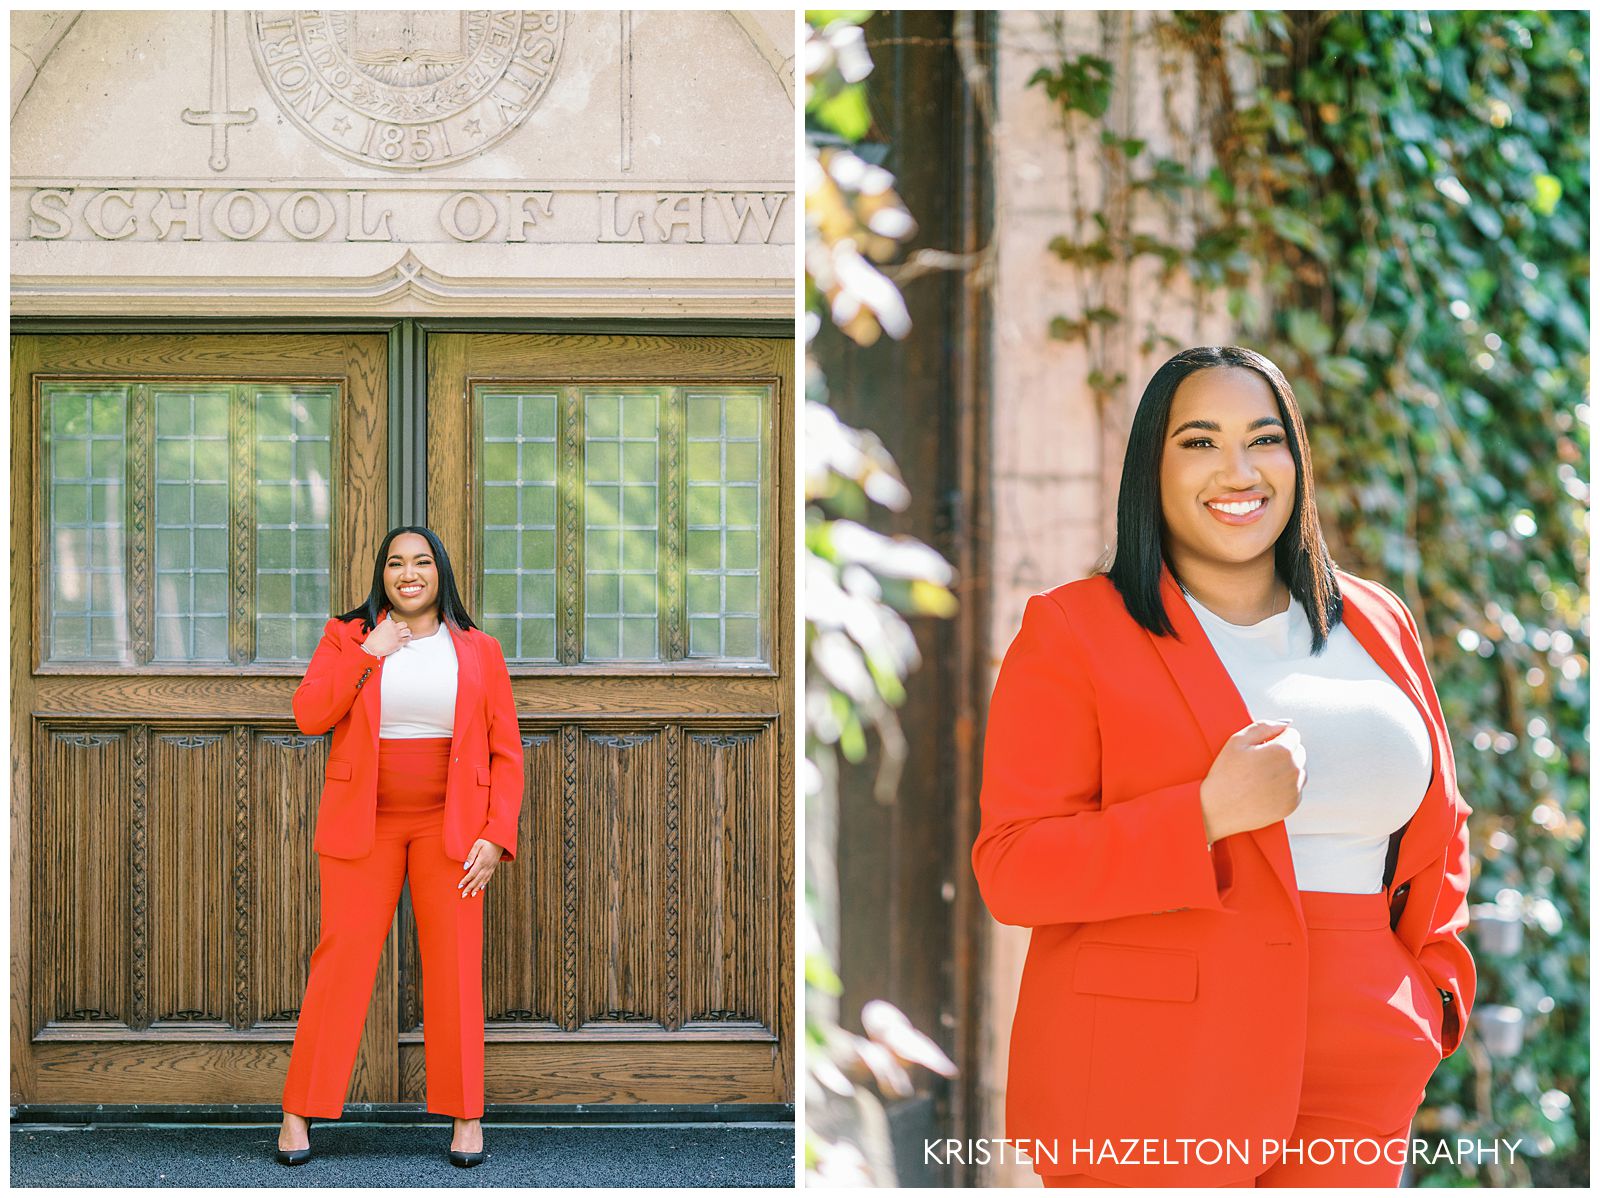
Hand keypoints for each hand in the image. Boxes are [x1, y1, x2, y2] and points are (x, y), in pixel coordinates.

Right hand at [362, 613, 410, 656]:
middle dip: (403, 628)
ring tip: (404, 635)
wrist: (372, 648)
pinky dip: (408, 639)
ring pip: (408, 631)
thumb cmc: (373, 640)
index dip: (395, 626)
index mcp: (388, 623)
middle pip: (404, 624)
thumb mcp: (378, 628)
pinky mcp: (399, 642)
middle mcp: (394, 627)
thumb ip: (385, 627)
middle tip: (401, 631)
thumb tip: (389, 628)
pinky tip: (405, 640)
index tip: (394, 630)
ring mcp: (397, 635)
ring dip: (406, 633)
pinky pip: (408, 639)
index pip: (396, 622)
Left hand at [458, 838, 502, 898]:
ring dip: (476, 888)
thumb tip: (465, 867)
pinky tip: (481, 888)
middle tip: (463, 895)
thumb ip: (471, 855)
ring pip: (483, 880)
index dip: (465, 881)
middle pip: (477, 880)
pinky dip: (484, 884)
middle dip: (469, 888)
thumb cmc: (487, 840)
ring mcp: (491, 867)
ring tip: (471, 895)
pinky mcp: (493, 867)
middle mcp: (487, 866)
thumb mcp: (477, 844)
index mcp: (482, 861)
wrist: (500, 839)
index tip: (459, 886)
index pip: (472, 874)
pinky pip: (488, 877)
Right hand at [1198, 719, 1305, 843]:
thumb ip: (1264, 726)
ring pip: (1300, 770)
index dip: (1275, 738)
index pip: (1293, 734)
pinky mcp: (1292, 805)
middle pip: (1300, 752)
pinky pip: (1296, 789)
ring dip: (1287, 769)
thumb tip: (1287, 723)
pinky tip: (1265, 789)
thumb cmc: (1225, 774)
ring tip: (1263, 776)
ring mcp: (1294, 789)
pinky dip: (1285, 787)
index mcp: (1282, 750)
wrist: (1218, 809)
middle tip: (1259, 762)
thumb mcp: (1237, 741)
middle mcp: (1294, 769)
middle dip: (1284, 752)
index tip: (1260, 747)